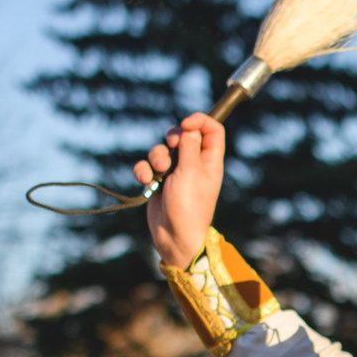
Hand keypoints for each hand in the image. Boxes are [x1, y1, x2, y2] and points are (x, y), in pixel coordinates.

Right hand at [136, 114, 226, 268]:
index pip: (212, 130)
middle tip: (172, 147)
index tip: (186, 123)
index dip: (200, 121)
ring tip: (159, 172)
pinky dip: (145, 170)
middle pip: (183, 135)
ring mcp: (176, 173)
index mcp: (210, 161)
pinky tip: (146, 181)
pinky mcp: (159, 182)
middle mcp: (194, 164)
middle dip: (173, 137)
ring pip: (162, 150)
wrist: (174, 236)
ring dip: (156, 157)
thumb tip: (190, 129)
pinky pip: (148, 166)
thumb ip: (189, 146)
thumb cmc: (188, 206)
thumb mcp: (191, 171)